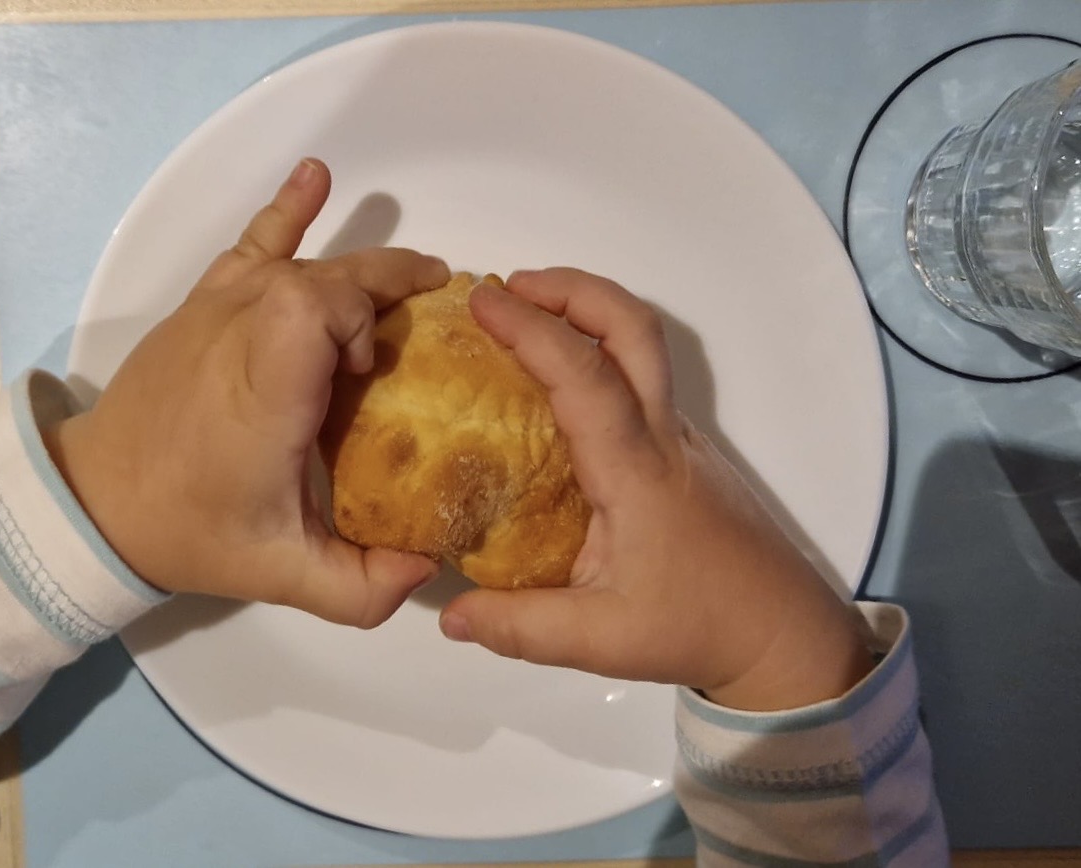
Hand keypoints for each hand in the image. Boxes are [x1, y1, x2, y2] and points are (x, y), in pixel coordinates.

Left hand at [46, 158, 449, 626]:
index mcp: (265, 390)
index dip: (362, 317)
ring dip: (362, 268)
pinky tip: (318, 176)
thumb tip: (433, 566)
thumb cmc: (192, 529)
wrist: (96, 500)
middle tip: (439, 311)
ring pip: (303, 261)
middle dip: (388, 285)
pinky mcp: (203, 304)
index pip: (318, 306)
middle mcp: (241, 333)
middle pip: (325, 276)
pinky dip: (290, 209)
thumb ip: (361, 586)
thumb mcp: (283, 574)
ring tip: (414, 279)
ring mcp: (219, 310)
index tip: (373, 369)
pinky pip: (253, 242)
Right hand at [438, 269, 871, 709]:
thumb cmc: (697, 627)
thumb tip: (451, 618)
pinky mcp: (686, 454)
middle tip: (515, 286)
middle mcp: (663, 438)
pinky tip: (559, 391)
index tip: (484, 299)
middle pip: (634, 329)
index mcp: (637, 471)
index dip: (533, 329)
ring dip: (590, 314)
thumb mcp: (602, 641)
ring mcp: (680, 441)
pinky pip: (641, 382)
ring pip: (644, 349)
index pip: (585, 376)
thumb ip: (522, 628)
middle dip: (575, 289)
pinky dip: (600, 354)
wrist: (784, 633)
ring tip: (530, 319)